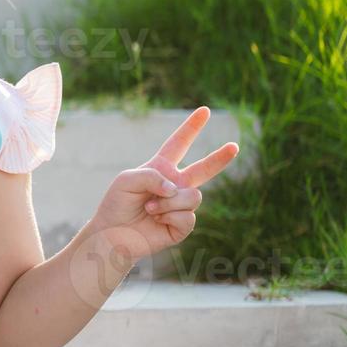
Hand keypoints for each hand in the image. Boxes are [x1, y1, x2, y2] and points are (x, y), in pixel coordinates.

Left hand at [85, 106, 239, 260]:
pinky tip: (156, 221)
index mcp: (161, 169)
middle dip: (220, 157)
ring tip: (150, 208)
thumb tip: (176, 188)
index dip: (191, 127)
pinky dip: (168, 216)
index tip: (204, 111)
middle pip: (204, 169)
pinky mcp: (183, 225)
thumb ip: (152, 175)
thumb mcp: (126, 180)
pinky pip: (188, 216)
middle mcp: (175, 185)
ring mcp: (181, 205)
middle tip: (234, 146)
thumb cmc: (116, 205)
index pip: (179, 144)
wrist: (112, 234)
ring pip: (193, 196)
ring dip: (168, 202)